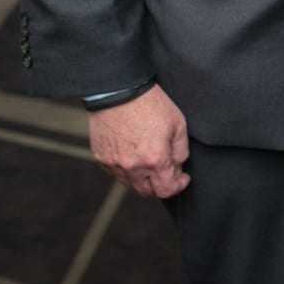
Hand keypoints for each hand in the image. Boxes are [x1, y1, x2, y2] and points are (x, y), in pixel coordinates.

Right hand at [87, 84, 189, 198]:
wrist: (119, 91)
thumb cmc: (150, 104)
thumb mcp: (178, 124)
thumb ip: (180, 151)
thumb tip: (178, 168)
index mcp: (155, 159)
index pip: (167, 190)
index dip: (178, 186)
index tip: (182, 177)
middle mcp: (133, 166)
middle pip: (148, 192)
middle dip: (160, 184)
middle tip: (166, 170)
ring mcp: (114, 164)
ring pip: (131, 185)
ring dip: (143, 179)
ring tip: (149, 160)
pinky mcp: (101, 158)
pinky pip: (116, 173)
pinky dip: (127, 170)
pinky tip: (133, 153)